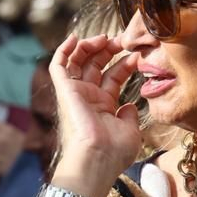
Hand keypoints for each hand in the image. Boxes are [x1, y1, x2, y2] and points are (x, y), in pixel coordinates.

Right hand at [49, 33, 141, 181]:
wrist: (97, 158)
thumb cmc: (114, 152)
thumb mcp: (131, 131)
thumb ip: (129, 115)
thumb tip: (129, 106)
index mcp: (104, 106)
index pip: (113, 77)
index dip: (124, 63)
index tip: (137, 55)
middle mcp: (89, 98)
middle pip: (95, 65)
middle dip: (109, 49)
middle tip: (122, 40)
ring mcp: (76, 94)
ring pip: (78, 61)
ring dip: (90, 46)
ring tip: (104, 38)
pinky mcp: (64, 91)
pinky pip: (58, 66)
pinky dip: (64, 50)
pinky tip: (75, 38)